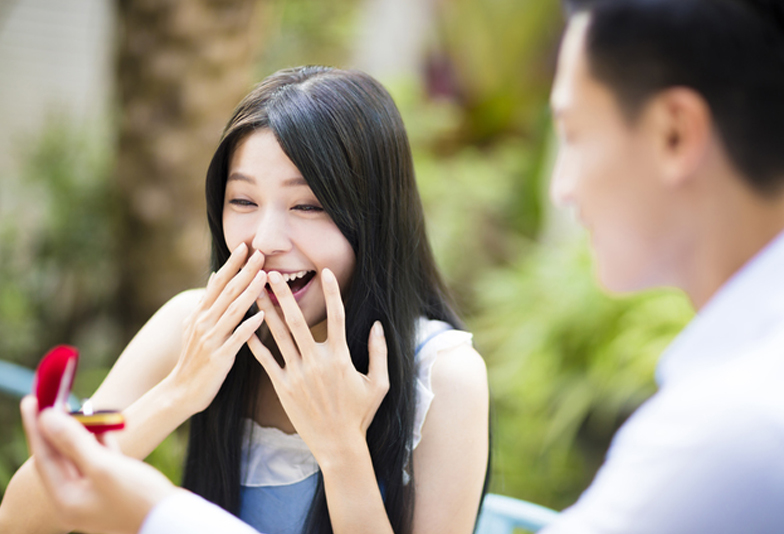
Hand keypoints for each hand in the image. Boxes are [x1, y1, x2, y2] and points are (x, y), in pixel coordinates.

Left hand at [20, 396, 177, 533]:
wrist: (173, 519)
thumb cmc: (139, 497)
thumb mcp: (104, 467)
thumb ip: (74, 442)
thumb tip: (47, 418)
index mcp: (66, 500)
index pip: (44, 457)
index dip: (37, 427)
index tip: (31, 400)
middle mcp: (76, 498)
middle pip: (59, 457)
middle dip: (56, 429)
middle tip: (50, 400)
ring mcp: (94, 494)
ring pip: (79, 456)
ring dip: (78, 432)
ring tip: (74, 407)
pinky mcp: (112, 488)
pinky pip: (97, 460)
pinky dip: (97, 441)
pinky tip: (100, 425)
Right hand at [169, 242, 265, 412]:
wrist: (180, 391)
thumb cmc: (194, 359)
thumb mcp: (195, 326)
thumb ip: (207, 302)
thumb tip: (216, 274)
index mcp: (201, 314)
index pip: (217, 283)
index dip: (231, 264)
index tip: (245, 245)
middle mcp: (204, 323)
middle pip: (227, 292)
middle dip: (244, 271)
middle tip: (260, 253)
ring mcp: (211, 340)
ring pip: (233, 311)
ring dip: (249, 292)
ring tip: (265, 276)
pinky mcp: (219, 358)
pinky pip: (236, 340)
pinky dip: (248, 327)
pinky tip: (261, 317)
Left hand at [248, 268, 388, 463]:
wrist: (338, 445)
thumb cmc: (360, 414)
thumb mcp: (379, 384)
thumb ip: (379, 352)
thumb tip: (378, 325)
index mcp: (340, 358)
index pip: (337, 317)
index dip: (332, 293)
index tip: (324, 272)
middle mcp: (317, 362)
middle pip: (298, 320)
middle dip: (284, 294)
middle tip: (272, 273)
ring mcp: (298, 375)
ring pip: (278, 336)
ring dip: (266, 312)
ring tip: (254, 292)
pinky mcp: (283, 387)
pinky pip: (267, 362)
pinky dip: (256, 344)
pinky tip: (247, 328)